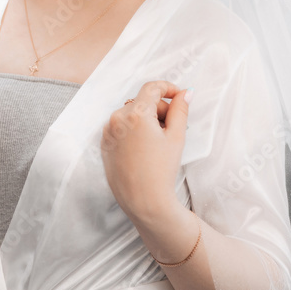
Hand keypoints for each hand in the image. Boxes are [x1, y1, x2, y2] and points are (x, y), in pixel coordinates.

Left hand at [101, 80, 191, 223]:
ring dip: (147, 120)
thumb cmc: (161, 170)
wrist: (144, 201)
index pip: (152, 88)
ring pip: (131, 115)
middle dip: (160, 110)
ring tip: (159, 142)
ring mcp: (108, 132)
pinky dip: (134, 131)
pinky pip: (121, 128)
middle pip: (143, 102)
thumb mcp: (176, 137)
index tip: (179, 96)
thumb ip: (181, 110)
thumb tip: (186, 93)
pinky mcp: (105, 144)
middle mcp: (117, 118)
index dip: (168, 88)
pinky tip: (145, 149)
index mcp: (136, 113)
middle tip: (174, 128)